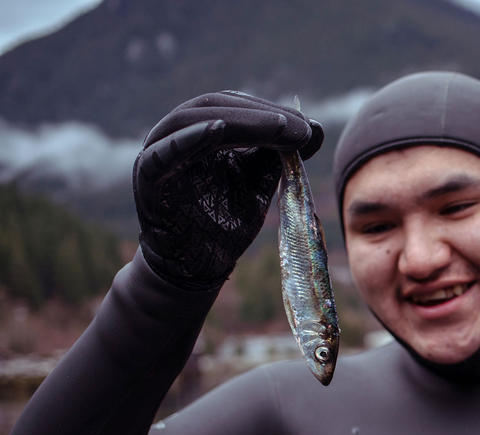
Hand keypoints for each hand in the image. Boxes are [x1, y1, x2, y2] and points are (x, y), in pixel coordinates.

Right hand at [133, 91, 323, 289]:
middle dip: (260, 114)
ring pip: (191, 120)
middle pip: (215, 105)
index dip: (271, 111)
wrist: (197, 266)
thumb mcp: (257, 181)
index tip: (309, 126)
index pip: (234, 106)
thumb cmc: (225, 221)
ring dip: (238, 121)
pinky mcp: (147, 177)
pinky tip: (218, 130)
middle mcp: (176, 135)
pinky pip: (165, 152)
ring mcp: (158, 152)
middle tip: (300, 128)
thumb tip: (315, 127)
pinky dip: (190, 138)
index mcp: (201, 131)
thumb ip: (278, 154)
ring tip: (277, 126)